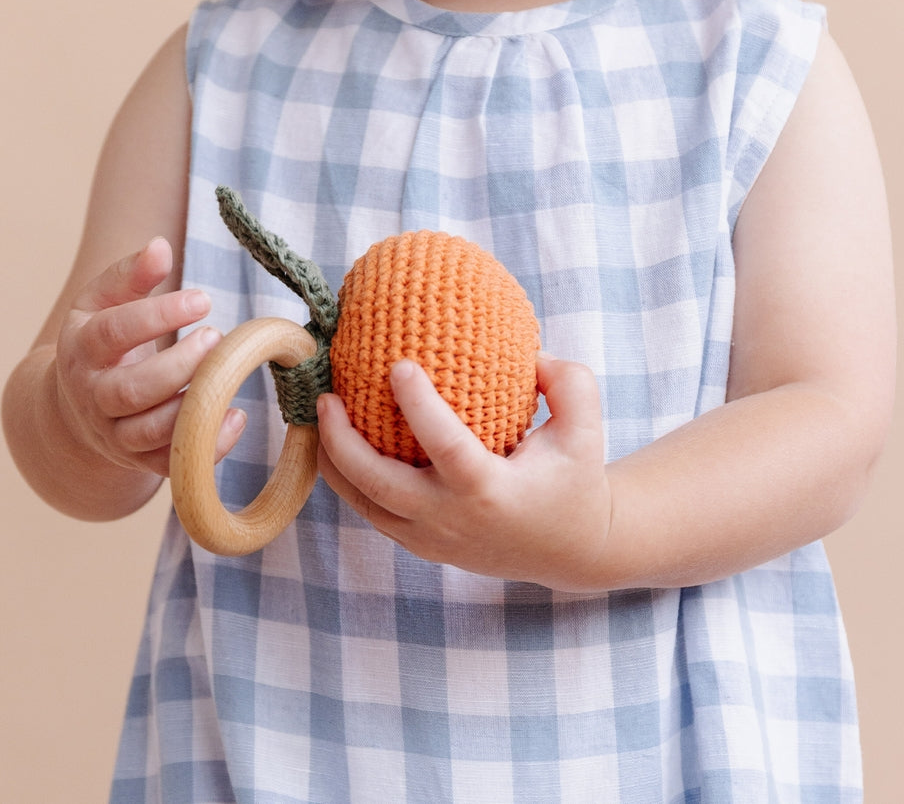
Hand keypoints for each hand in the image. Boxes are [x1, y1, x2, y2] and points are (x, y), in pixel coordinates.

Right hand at [53, 238, 245, 477]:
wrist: (77, 404)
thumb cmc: (102, 340)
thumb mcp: (104, 301)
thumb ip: (131, 274)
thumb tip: (159, 246)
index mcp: (82, 349)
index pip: (113, 333)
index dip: (158, 316)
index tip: (203, 299)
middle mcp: (93, 396)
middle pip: (133, 390)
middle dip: (180, 366)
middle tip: (216, 337)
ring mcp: (114, 433)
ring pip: (149, 432)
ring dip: (193, 405)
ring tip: (227, 373)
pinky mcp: (138, 460)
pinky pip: (170, 464)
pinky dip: (207, 446)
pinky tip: (236, 416)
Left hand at [316, 353, 615, 590]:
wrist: (571, 551)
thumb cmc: (575, 479)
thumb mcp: (585, 429)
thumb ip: (567, 383)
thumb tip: (528, 352)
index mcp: (490, 492)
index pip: (445, 446)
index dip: (418, 406)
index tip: (398, 365)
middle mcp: (453, 520)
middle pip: (380, 485)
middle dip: (343, 442)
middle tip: (326, 397)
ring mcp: (433, 539)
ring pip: (365, 505)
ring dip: (334, 463)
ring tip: (318, 418)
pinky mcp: (423, 546)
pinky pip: (374, 512)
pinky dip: (350, 481)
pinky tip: (336, 445)